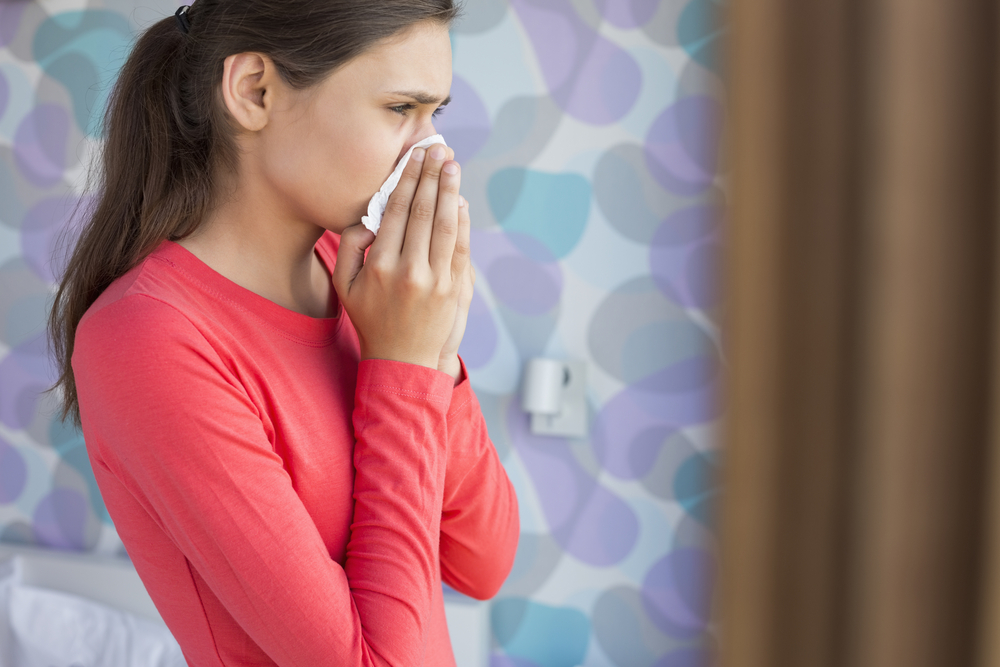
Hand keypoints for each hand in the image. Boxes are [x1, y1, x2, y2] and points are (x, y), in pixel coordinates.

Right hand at [333, 143, 469, 370]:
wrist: (402, 360)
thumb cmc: (370, 318)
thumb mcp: (345, 285)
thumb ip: (350, 247)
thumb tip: (368, 216)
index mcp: (378, 266)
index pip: (395, 211)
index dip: (407, 180)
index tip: (414, 157)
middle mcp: (408, 271)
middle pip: (422, 212)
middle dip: (431, 176)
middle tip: (438, 150)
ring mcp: (435, 281)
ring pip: (444, 225)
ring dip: (449, 191)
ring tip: (451, 166)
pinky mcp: (454, 289)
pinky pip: (459, 247)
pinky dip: (461, 221)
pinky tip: (460, 201)